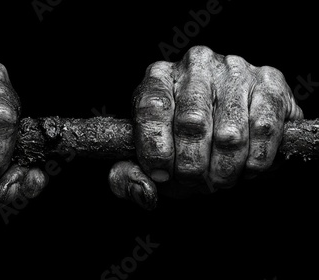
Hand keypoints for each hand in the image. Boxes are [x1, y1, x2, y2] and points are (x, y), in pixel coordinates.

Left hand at [109, 46, 302, 208]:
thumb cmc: (179, 145)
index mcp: (158, 76)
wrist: (229, 132)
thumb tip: (145, 193)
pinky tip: (245, 168)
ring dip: (224, 168)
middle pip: (192, 121)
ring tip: (219, 178)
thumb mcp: (147, 160)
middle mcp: (196, 64)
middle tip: (194, 182)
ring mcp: (235, 70)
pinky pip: (265, 129)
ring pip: (230, 132)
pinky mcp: (270, 82)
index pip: (151, 107)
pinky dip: (255, 160)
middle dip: (192, 165)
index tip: (160, 174)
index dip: (155, 147)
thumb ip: (130, 176)